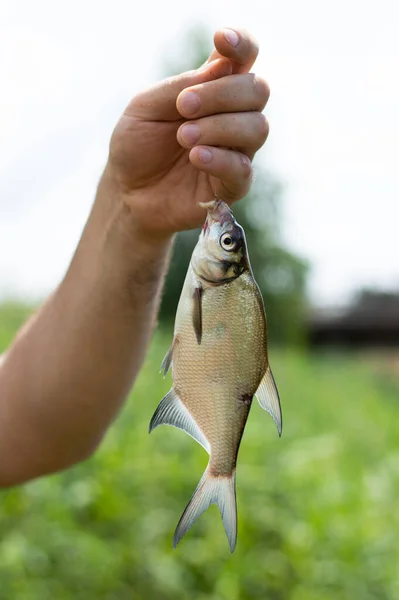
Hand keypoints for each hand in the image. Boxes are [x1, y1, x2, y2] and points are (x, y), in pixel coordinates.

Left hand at [107, 28, 269, 235]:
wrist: (128, 193)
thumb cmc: (137, 146)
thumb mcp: (145, 108)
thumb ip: (180, 87)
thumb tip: (221, 67)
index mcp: (213, 90)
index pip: (244, 59)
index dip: (242, 44)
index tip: (221, 40)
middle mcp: (232, 118)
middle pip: (257, 90)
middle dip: (223, 93)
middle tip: (184, 106)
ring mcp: (235, 152)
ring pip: (257, 128)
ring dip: (219, 127)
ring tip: (183, 136)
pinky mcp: (232, 186)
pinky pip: (243, 169)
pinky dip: (219, 159)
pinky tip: (194, 157)